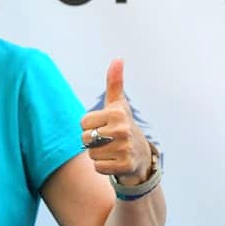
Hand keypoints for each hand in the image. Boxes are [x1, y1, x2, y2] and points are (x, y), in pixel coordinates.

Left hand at [80, 59, 151, 185]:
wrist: (141, 157)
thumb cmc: (123, 126)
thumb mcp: (118, 104)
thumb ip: (115, 82)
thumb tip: (118, 58)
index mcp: (117, 112)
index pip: (83, 122)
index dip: (90, 126)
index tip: (105, 127)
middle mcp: (122, 129)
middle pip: (85, 139)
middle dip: (93, 142)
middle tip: (109, 141)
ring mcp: (125, 148)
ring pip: (90, 154)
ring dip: (98, 155)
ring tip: (112, 151)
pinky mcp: (125, 166)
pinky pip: (98, 167)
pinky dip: (103, 167)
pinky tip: (115, 162)